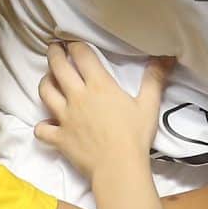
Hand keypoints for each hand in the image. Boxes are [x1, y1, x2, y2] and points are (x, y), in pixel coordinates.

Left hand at [32, 44, 169, 178]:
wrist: (119, 168)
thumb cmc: (135, 136)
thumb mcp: (148, 105)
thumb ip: (154, 79)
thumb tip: (166, 57)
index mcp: (99, 85)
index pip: (81, 55)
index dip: (75, 44)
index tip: (72, 40)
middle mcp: (77, 97)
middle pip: (58, 67)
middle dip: (54, 53)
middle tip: (54, 48)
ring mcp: (64, 117)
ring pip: (45, 92)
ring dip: (45, 82)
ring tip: (49, 78)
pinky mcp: (59, 138)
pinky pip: (42, 129)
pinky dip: (42, 126)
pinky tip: (46, 124)